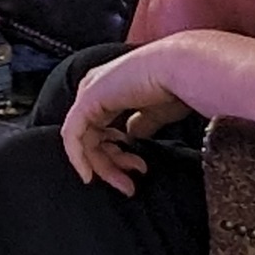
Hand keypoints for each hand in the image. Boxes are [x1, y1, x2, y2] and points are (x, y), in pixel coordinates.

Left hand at [62, 44, 198, 194]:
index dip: (116, 154)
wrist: (182, 68)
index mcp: (111, 88)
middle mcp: (96, 88)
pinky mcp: (87, 100)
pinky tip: (89, 175)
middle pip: (92, 136)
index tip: (137, 170)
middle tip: (129, 185)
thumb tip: (132, 135)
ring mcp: (90, 92)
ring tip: (127, 183)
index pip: (102, 128)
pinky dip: (78, 157)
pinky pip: (72, 135)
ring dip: (103, 167)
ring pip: (83, 140)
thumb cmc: (177, 85)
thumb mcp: (156, 112)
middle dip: (111, 165)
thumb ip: (141, 123)